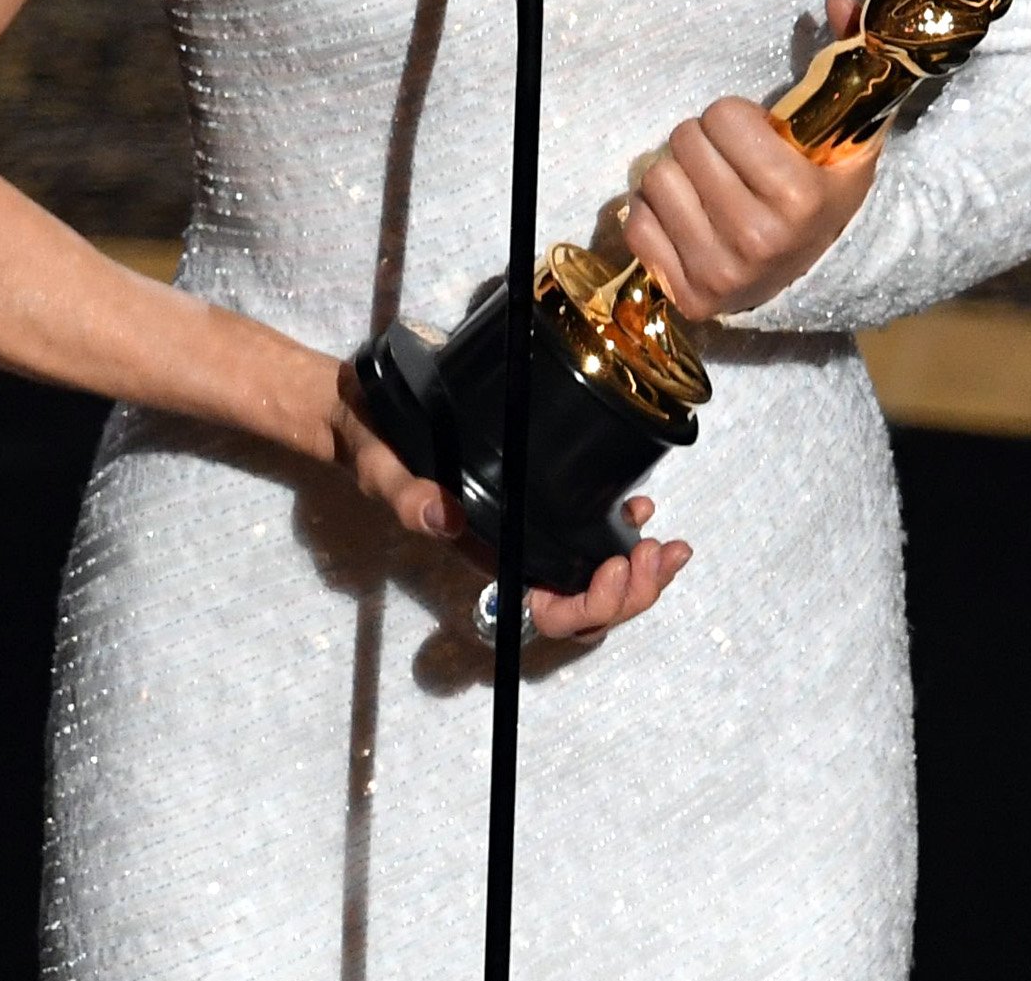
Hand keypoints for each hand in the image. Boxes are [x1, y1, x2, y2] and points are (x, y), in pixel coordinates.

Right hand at [324, 361, 691, 639]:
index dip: (592, 605)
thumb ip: (405, 495)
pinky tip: (640, 511)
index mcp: (488, 558)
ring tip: (666, 543)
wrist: (364, 418)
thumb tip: (443, 517)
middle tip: (662, 551)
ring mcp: (531, 531)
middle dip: (635, 590)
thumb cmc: (371, 447)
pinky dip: (625, 533)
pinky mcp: (540, 501)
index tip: (617, 567)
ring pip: (598, 577)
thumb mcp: (380, 468)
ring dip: (641, 571)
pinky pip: (590, 537)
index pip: (549, 612)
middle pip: (589, 605)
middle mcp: (515, 553)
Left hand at [622, 0, 881, 320]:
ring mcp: (721, 273)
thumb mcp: (851, 130)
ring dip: (678, 175)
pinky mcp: (689, 295)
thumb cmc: (828, 192)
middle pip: (683, 142)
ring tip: (711, 189)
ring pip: (655, 180)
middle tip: (730, 162)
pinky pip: (636, 224)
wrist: (823, 272)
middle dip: (704, 143)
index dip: (737, 119)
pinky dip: (656, 216)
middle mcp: (758, 239)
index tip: (757, 136)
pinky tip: (691, 220)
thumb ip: (849, 58)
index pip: (721, 117)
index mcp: (799, 196)